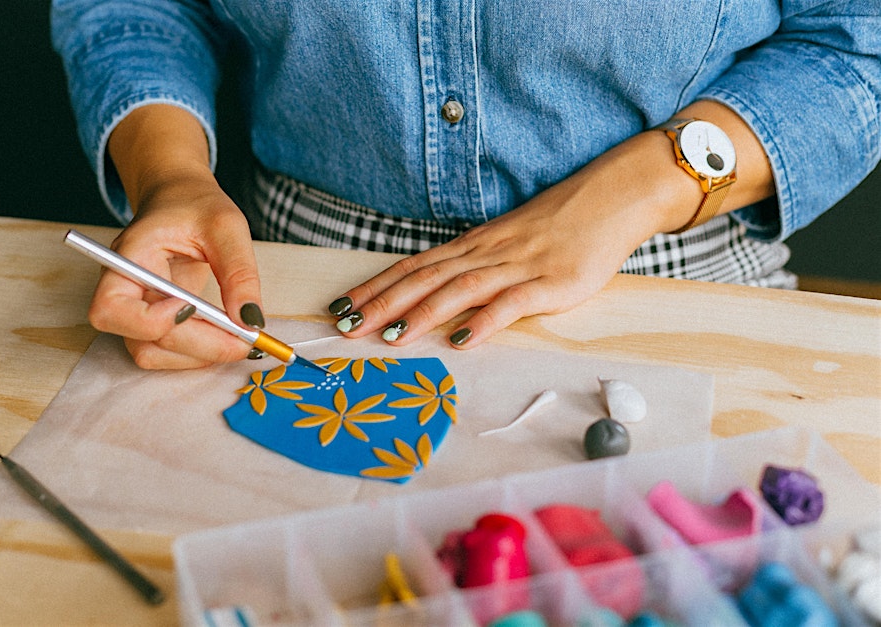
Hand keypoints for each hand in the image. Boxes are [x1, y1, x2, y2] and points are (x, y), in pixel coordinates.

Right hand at [89, 174, 262, 368]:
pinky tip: (226, 336)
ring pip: (151, 355)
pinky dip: (197, 354)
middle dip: (197, 346)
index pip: (111, 309)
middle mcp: (122, 289)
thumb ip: (239, 272)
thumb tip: (250, 321)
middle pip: (141, 340)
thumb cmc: (195, 204)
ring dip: (197, 357)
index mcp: (128, 258)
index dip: (151, 321)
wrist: (181, 199)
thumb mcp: (226, 226)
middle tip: (245, 339)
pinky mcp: (152, 321)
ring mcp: (134, 309)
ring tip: (238, 337)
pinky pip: (166, 353)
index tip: (193, 306)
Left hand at [331, 100, 775, 348]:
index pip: (413, 267)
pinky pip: (511, 303)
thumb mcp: (505, 244)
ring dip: (420, 313)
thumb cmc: (556, 227)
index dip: (375, 288)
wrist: (609, 199)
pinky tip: (462, 340)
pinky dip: (484, 321)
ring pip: (457, 290)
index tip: (341, 308)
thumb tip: (434, 295)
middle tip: (345, 326)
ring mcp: (516, 267)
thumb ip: (473, 268)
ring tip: (388, 337)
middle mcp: (485, 253)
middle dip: (381, 304)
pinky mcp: (550, 282)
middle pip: (423, 278)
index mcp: (472, 246)